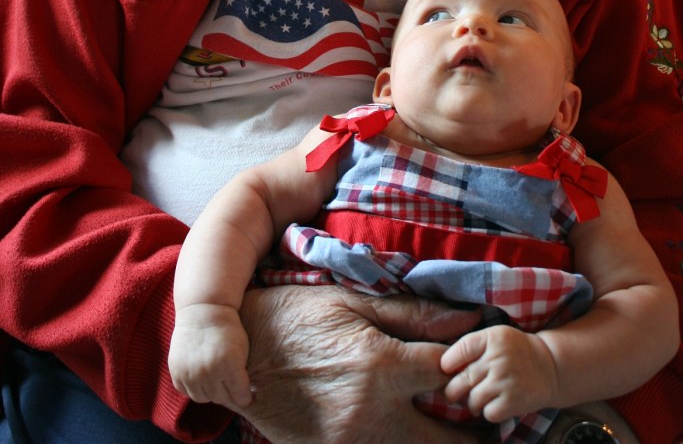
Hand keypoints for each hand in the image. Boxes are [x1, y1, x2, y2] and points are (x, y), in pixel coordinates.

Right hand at [168, 303, 252, 408]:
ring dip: (210, 393)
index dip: (244, 397)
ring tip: (214, 383)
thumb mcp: (242, 348)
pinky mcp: (176, 371)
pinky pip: (186, 391)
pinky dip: (194, 388)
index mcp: (229, 364)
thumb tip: (241, 397)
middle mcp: (208, 371)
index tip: (245, 397)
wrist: (202, 310)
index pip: (240, 395)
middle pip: (220, 399)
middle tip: (229, 388)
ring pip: (202, 399)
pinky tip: (200, 378)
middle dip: (227, 394)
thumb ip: (242, 373)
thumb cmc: (227, 328)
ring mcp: (190, 372)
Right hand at [237, 284, 482, 443]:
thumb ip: (413, 314)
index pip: (452, 375)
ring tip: (455, 431)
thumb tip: (469, 317)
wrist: (236, 355)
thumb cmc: (297, 317)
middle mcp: (373, 414)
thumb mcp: (353, 302)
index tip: (482, 365)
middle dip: (475, 433)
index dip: (474, 369)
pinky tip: (411, 434)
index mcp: (381, 365)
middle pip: (449, 441)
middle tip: (488, 420)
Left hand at [441, 325, 557, 423]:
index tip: (447, 370)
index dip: (448, 363)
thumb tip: (443, 366)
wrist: (550, 367)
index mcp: (492, 338)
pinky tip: (494, 404)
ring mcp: (505, 381)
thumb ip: (472, 346)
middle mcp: (498, 358)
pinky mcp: (513, 401)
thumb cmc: (515, 351)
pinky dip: (488, 412)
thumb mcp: (495, 337)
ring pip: (472, 400)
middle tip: (454, 392)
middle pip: (461, 380)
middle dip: (453, 390)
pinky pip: (488, 413)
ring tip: (478, 398)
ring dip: (472, 403)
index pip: (460, 350)